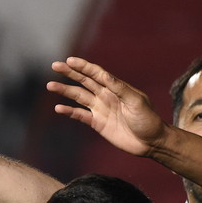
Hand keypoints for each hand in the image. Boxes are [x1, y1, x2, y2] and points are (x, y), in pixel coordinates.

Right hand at [46, 57, 168, 157]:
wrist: (151, 142)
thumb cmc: (147, 119)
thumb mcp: (136, 101)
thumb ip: (119, 88)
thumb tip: (103, 75)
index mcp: (115, 87)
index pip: (96, 73)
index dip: (82, 66)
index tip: (69, 61)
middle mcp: (105, 95)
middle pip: (84, 81)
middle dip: (69, 73)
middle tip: (54, 66)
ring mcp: (100, 109)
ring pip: (78, 96)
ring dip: (65, 91)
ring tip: (50, 85)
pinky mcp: (97, 123)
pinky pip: (80, 115)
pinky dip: (69, 111)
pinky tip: (58, 108)